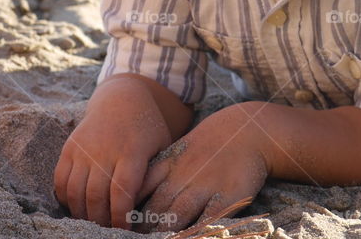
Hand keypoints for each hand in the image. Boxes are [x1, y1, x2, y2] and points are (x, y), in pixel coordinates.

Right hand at [54, 77, 172, 227]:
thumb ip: (156, 177)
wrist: (121, 99)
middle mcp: (103, 151)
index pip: (121, 192)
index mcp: (131, 153)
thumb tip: (153, 211)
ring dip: (82, 213)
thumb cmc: (147, 129)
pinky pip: (60, 178)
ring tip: (93, 222)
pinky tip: (76, 206)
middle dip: (101, 220)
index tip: (124, 230)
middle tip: (108, 230)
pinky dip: (65, 197)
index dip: (121, 217)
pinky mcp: (69, 147)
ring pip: (75, 190)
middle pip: (96, 196)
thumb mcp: (162, 148)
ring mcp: (83, 149)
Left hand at [133, 103, 270, 232]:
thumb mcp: (176, 153)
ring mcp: (203, 187)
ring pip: (177, 215)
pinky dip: (196, 231)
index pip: (140, 188)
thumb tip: (131, 194)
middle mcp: (181, 177)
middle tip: (128, 237)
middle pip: (156, 207)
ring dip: (163, 231)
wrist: (242, 131)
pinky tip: (188, 237)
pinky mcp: (226, 197)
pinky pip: (208, 219)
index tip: (117, 221)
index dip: (128, 207)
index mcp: (166, 165)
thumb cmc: (206, 147)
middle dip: (142, 226)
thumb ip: (156, 174)